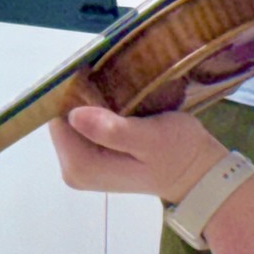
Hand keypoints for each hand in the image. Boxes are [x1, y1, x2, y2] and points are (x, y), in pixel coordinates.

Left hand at [49, 105, 224, 203]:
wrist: (197, 173)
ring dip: (89, 105)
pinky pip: (82, 127)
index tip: (95, 79)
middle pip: (61, 120)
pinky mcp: (89, 160)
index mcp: (81, 166)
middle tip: (112, 88)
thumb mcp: (151, 139)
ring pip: (71, 121)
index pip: (57, 119)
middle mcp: (73, 171)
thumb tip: (74, 115)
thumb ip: (113, 130)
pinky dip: (95, 113)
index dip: (73, 96)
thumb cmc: (178, 153)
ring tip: (117, 97)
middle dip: (81, 100)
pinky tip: (117, 108)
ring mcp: (79, 167)